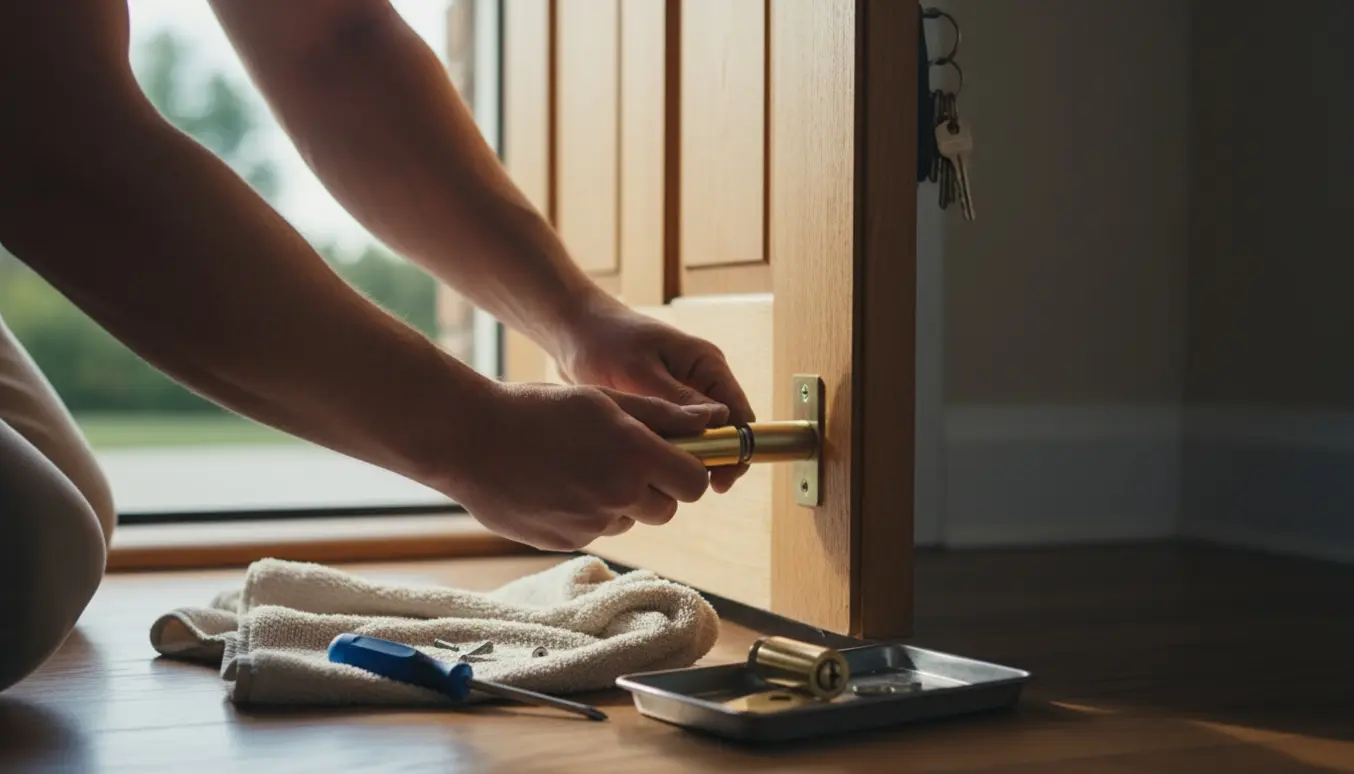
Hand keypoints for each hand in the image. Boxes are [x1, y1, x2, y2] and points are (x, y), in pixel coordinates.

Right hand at [449, 381, 728, 550]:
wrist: (469, 439)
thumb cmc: (538, 409)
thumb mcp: (605, 400)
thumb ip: (665, 416)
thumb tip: (714, 420)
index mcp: (635, 457)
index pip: (695, 483)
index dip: (688, 470)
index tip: (674, 457)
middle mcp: (618, 496)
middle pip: (667, 509)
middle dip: (655, 488)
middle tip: (624, 459)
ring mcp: (590, 525)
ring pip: (629, 520)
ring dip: (620, 501)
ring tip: (581, 467)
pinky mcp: (565, 542)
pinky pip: (595, 531)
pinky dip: (587, 513)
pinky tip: (557, 484)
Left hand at [551, 300, 755, 493]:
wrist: (572, 332)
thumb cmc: (606, 342)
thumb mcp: (640, 371)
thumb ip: (678, 398)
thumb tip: (718, 423)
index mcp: (706, 364)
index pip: (739, 414)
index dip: (735, 450)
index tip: (719, 481)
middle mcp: (701, 379)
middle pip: (724, 430)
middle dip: (712, 459)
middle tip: (686, 485)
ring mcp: (683, 393)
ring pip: (700, 437)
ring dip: (688, 457)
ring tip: (664, 479)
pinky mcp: (663, 405)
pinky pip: (678, 436)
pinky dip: (669, 452)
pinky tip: (649, 468)